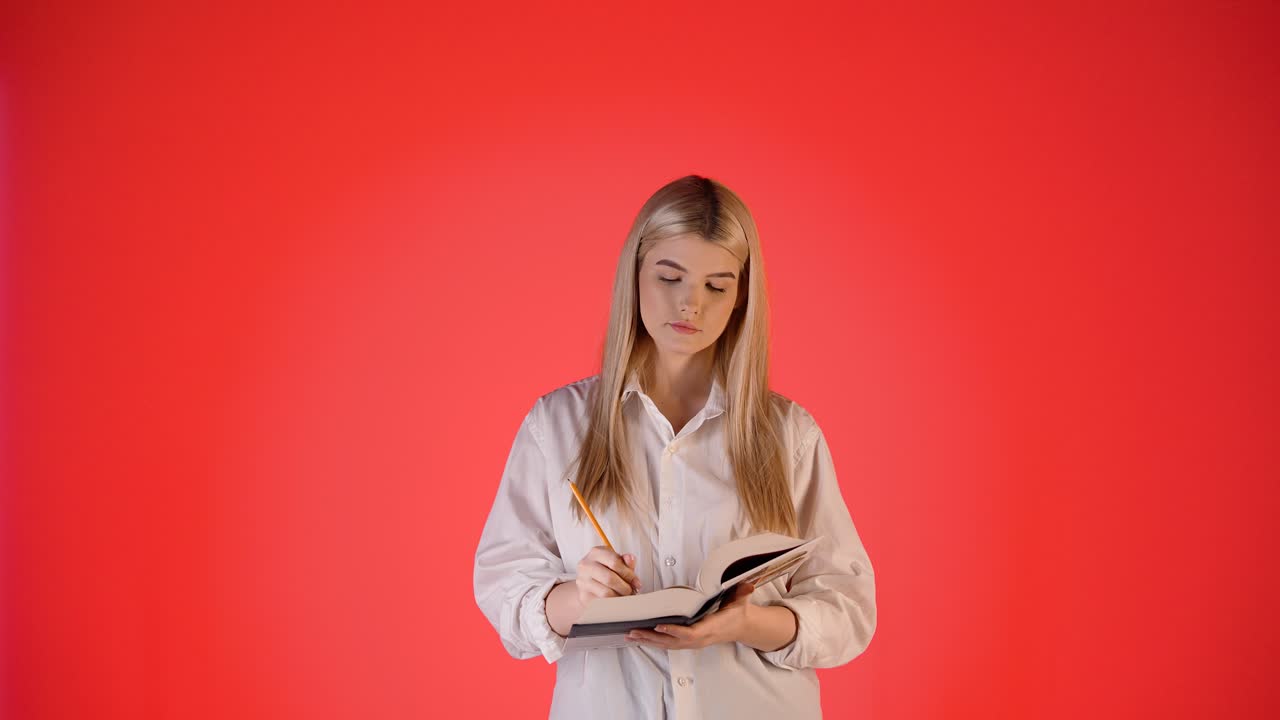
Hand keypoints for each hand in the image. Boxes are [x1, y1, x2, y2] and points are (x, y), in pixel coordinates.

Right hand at [573, 545, 641, 611]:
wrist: (589, 583)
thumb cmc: (606, 570)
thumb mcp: (617, 562)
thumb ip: (626, 561)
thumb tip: (631, 559)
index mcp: (596, 552)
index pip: (614, 562)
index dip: (628, 574)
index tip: (636, 582)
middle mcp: (586, 565)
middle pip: (610, 578)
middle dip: (625, 587)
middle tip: (631, 591)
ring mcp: (582, 581)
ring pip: (606, 592)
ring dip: (619, 597)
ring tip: (624, 596)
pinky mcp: (583, 596)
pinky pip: (602, 602)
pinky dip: (613, 603)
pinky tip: (616, 600)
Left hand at [626, 582, 755, 649]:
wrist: (740, 626)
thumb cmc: (737, 611)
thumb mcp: (741, 600)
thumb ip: (742, 592)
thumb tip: (748, 585)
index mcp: (711, 628)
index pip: (691, 633)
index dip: (675, 631)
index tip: (659, 626)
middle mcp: (699, 639)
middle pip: (673, 642)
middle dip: (653, 637)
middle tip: (633, 631)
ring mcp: (693, 643)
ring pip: (667, 645)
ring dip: (648, 641)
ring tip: (630, 635)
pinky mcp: (688, 642)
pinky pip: (668, 644)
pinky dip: (653, 641)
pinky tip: (639, 638)